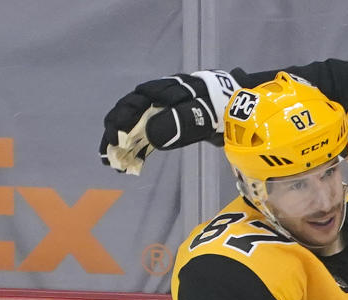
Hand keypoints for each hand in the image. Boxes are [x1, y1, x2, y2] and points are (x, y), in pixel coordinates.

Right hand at [99, 70, 237, 174]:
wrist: (239, 105)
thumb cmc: (221, 107)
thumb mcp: (204, 113)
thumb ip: (180, 121)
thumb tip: (151, 135)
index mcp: (164, 90)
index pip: (133, 104)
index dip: (120, 121)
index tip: (115, 142)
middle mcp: (158, 98)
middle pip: (128, 113)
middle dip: (115, 134)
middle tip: (108, 156)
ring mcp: (162, 110)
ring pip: (135, 124)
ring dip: (123, 142)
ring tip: (113, 162)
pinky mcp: (169, 122)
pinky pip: (148, 133)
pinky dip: (138, 147)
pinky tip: (131, 161)